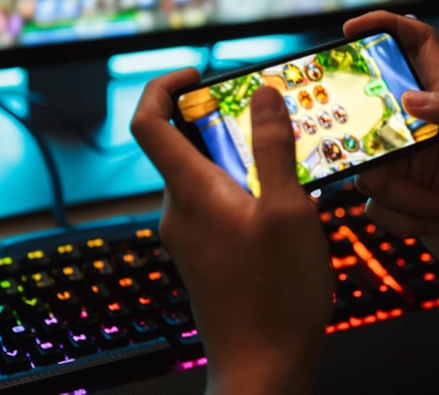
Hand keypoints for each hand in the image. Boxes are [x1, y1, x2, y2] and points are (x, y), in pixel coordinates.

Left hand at [131, 69, 332, 394]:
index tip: (198, 74)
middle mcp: (179, 210)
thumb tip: (263, 96)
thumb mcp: (288, 210)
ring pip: (206, 175)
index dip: (163, 86)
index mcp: (190, 191)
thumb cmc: (276, 293)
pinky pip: (216, 204)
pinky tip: (284, 204)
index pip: (148, 122)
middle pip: (182, 144)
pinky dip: (244, 188)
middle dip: (223, 121)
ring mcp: (190, 235)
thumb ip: (273, 148)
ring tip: (289, 162)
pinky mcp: (205, 254)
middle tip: (269, 119)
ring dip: (241, 158)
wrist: (264, 365)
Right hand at [345, 11, 438, 290]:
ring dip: (403, 195)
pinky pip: (374, 204)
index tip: (349, 29)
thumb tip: (409, 99)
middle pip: (371, 112)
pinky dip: (403, 218)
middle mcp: (422, 127)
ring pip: (368, 167)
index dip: (384, 27)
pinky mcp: (400, 200)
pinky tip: (437, 224)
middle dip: (369, 139)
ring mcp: (408, 164)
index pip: (415, 45)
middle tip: (381, 157)